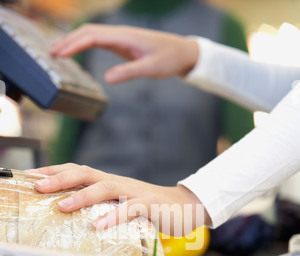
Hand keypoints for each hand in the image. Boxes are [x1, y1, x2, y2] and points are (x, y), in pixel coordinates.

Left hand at [33, 164, 209, 235]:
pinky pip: (131, 209)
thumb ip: (103, 208)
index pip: (79, 171)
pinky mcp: (150, 205)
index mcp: (111, 183)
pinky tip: (99, 225)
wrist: (186, 207)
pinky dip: (114, 216)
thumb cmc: (149, 209)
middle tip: (38, 187)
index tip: (32, 177)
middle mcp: (120, 183)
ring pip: (106, 187)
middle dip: (60, 178)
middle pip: (87, 173)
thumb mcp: (122, 205)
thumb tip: (74, 220)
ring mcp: (135, 192)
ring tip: (62, 206)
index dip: (55, 171)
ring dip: (82, 195)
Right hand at [50, 25, 198, 83]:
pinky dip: (84, 44)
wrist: (182, 52)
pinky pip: (98, 40)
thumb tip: (107, 79)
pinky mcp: (122, 44)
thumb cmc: (169, 59)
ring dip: (74, 41)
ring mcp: (120, 37)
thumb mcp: (151, 68)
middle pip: (88, 31)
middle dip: (68, 41)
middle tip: (51, 54)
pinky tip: (77, 51)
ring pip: (92, 34)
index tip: (60, 54)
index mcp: (125, 36)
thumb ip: (129, 72)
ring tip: (58, 52)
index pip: (93, 36)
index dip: (74, 44)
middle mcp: (120, 34)